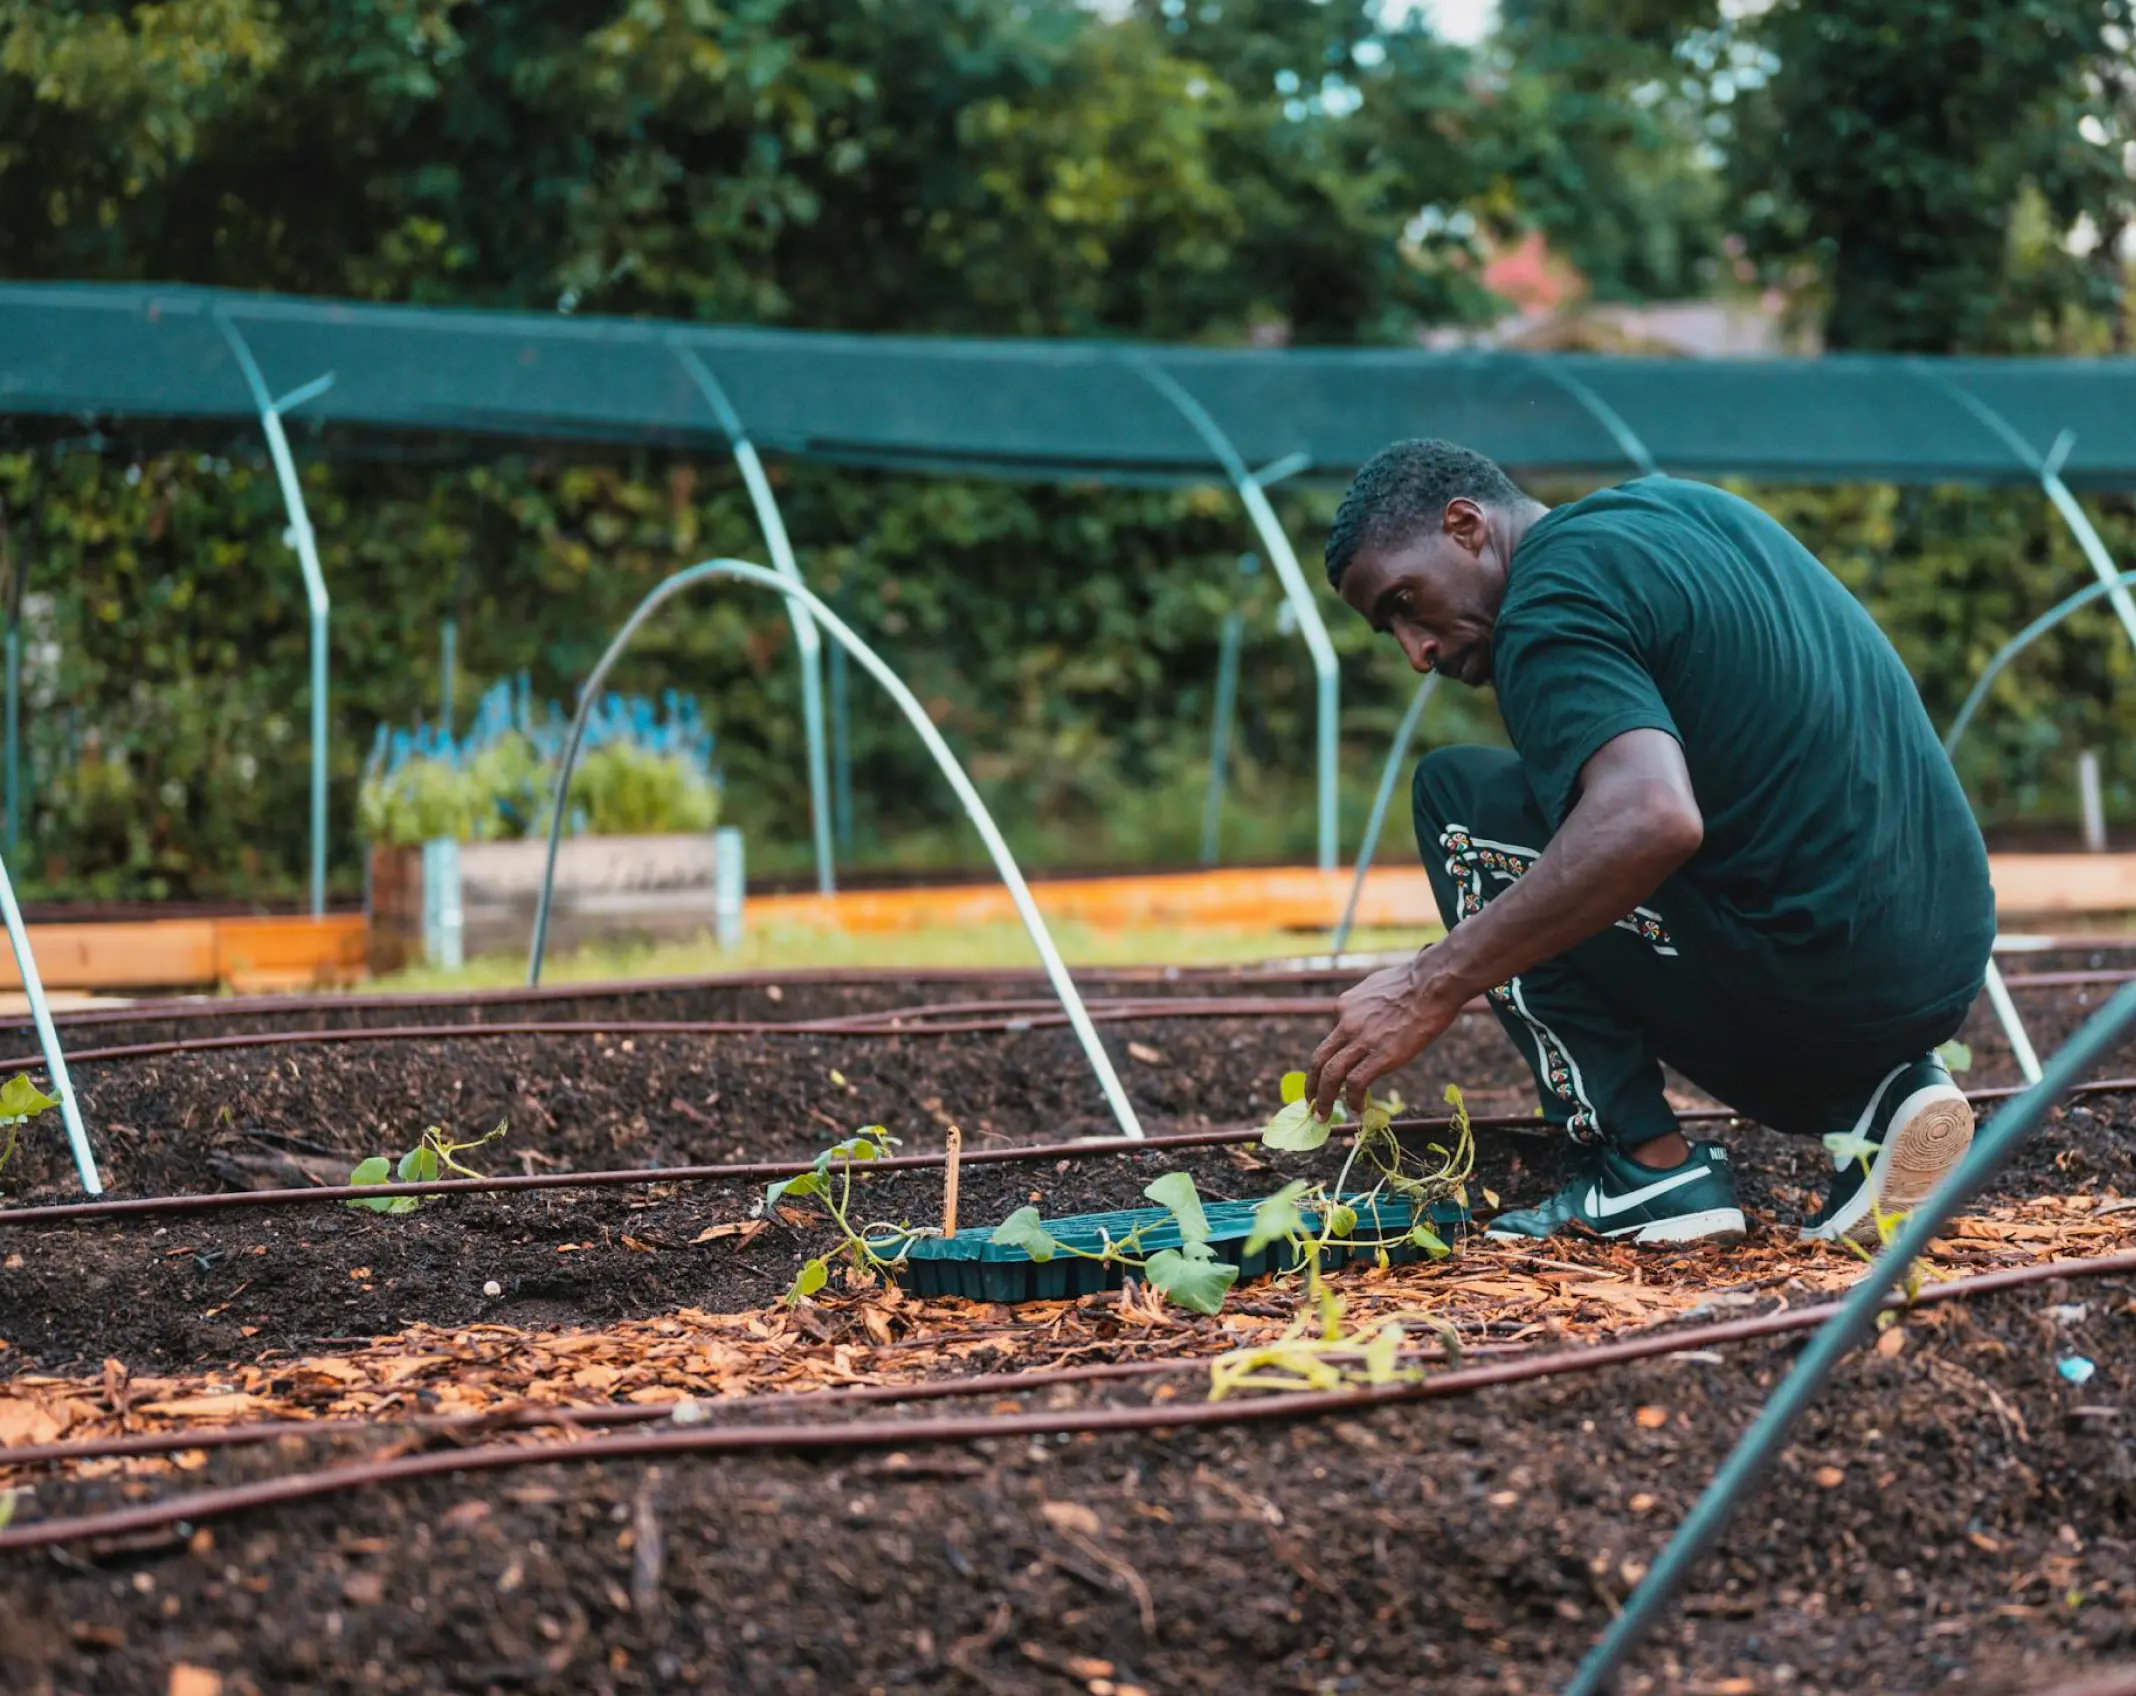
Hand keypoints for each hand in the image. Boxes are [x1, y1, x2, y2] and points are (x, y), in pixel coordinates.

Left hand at [1307, 959, 1457, 1121]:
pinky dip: (1352, 1100)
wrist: (1433, 981)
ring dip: (1324, 1099)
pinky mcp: (1381, 1055)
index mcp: (1345, 1006)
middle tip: (1310, 1101)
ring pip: (1330, 1074)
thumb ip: (1368, 1005)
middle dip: (1312, 1084)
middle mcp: (1346, 1023)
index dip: (1335, 1057)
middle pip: (1319, 1059)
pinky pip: (1356, 1083)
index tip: (1337, 1071)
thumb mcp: (1377, 987)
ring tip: (1322, 1116)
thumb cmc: (1416, 980)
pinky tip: (1357, 1109)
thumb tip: (1374, 1015)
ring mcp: (1362, 1040)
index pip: (1333, 1037)